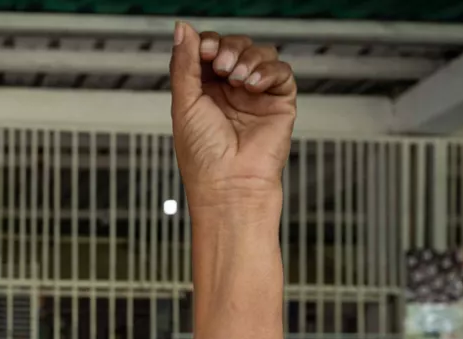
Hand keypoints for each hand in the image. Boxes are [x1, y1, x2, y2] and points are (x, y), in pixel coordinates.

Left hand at [170, 24, 295, 215]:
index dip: (207, 44)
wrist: (229, 186)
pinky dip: (267, 71)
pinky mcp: (279, 103)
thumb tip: (182, 29)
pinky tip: (252, 86)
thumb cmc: (203, 158)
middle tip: (221, 65)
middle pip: (235, 47)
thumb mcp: (184, 104)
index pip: (209, 51)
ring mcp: (255, 97)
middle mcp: (230, 92)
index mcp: (203, 92)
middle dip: (228, 49)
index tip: (203, 50)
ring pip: (260, 54)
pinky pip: (281, 72)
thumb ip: (184, 64)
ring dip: (248, 58)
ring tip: (237, 79)